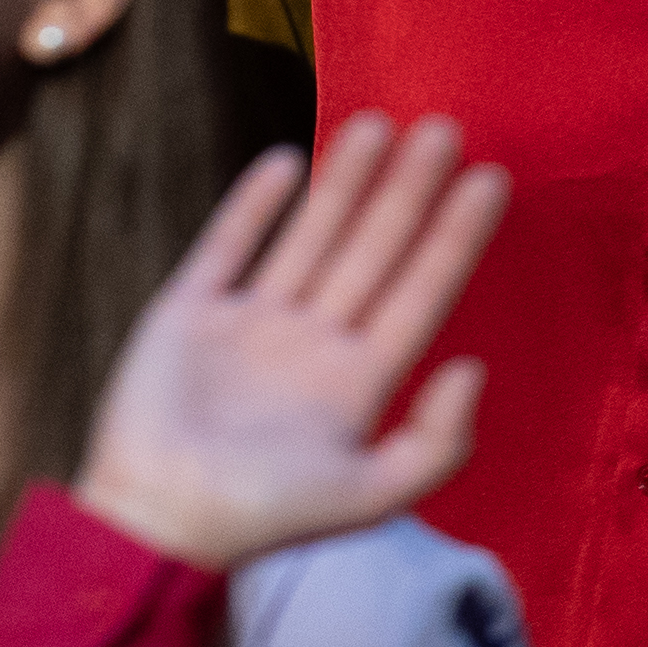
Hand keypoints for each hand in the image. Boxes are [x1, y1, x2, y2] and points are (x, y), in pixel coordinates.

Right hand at [74, 113, 508, 572]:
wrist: (155, 522)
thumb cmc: (262, 518)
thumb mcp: (369, 497)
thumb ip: (434, 444)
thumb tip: (474, 366)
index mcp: (356, 384)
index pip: (420, 295)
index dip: (454, 238)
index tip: (492, 179)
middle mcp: (311, 345)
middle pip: (373, 253)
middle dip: (408, 192)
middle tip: (445, 127)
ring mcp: (250, 324)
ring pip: (310, 236)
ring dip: (345, 182)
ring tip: (380, 123)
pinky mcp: (190, 311)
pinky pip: (229, 244)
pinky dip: (254, 203)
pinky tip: (287, 161)